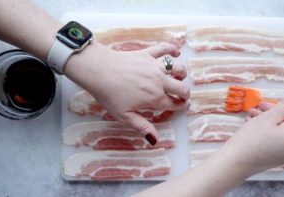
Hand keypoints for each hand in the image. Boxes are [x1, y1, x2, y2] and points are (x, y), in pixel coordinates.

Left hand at [64, 42, 188, 144]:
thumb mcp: (124, 116)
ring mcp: (154, 66)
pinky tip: (176, 53)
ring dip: (181, 73)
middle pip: (181, 87)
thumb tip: (155, 140)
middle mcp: (159, 82)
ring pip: (178, 68)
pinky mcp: (147, 54)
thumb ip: (142, 127)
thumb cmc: (110, 95)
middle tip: (181, 95)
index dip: (180, 106)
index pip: (175, 104)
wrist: (99, 71)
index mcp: (155, 99)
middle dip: (185, 93)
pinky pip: (164, 48)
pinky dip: (172, 49)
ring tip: (179, 77)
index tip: (181, 107)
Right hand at [223, 87, 283, 173]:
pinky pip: (283, 137)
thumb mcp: (268, 117)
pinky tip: (256, 123)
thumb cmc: (250, 141)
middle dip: (282, 112)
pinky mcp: (283, 155)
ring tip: (255, 114)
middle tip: (263, 105)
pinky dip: (272, 128)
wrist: (235, 162)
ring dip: (273, 118)